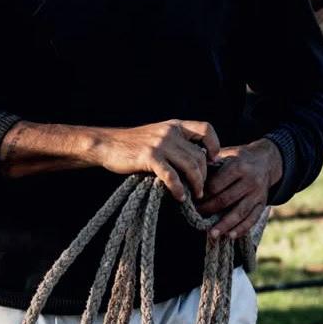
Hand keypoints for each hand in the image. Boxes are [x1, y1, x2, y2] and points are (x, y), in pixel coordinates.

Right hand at [92, 120, 219, 201]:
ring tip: (195, 196)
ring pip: (190, 166)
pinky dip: (178, 189)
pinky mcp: (150, 157)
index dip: (214, 145)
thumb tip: (198, 163)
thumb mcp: (158, 136)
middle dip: (204, 175)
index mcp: (174, 125)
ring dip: (196, 184)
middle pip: (199, 154)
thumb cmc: (133, 145)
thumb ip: (176, 144)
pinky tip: (179, 197)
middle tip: (201, 189)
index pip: (206, 129)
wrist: (107, 144)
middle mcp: (170, 132)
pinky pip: (172, 176)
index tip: (212, 161)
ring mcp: (160, 144)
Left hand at [196, 139, 282, 240]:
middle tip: (195, 216)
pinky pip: (253, 218)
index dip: (202, 194)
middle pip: (226, 200)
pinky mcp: (263, 203)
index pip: (216, 185)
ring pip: (240, 212)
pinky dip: (242, 228)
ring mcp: (258, 193)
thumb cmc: (239, 157)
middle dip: (209, 210)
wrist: (266, 159)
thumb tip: (191, 176)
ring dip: (225, 225)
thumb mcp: (226, 154)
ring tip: (212, 234)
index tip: (191, 200)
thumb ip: (211, 164)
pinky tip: (231, 235)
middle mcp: (250, 180)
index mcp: (238, 166)